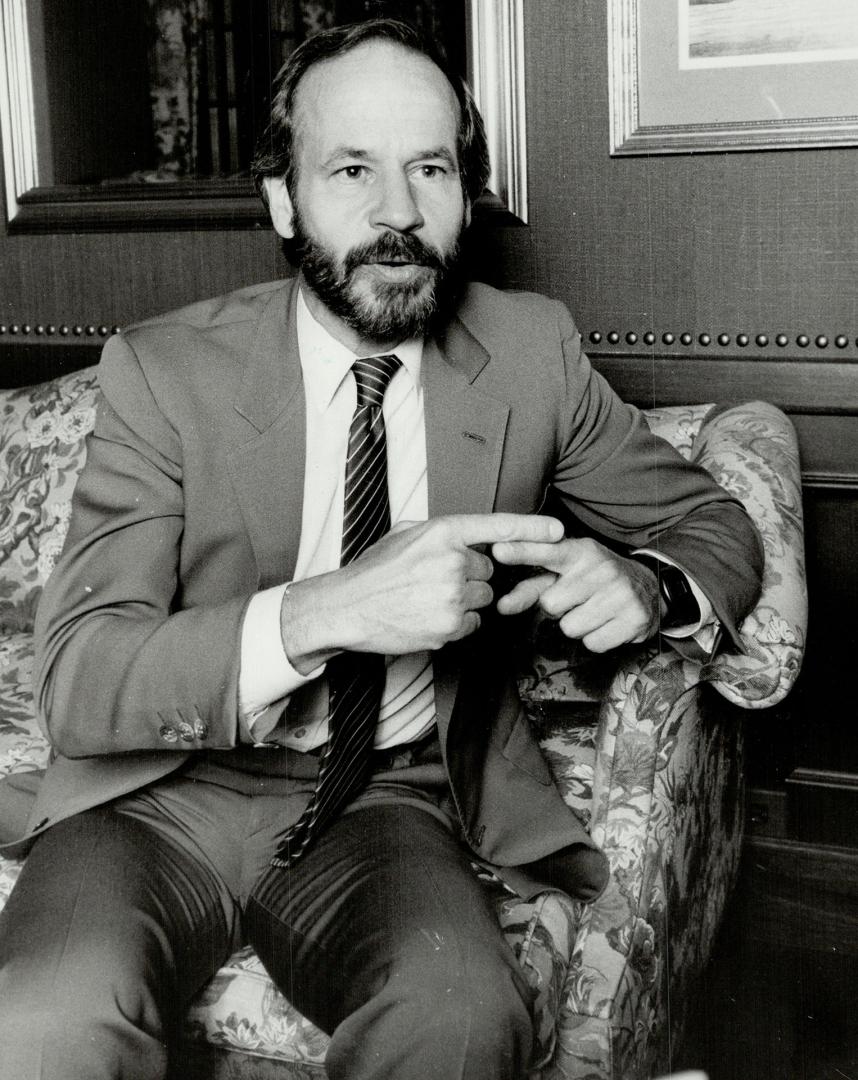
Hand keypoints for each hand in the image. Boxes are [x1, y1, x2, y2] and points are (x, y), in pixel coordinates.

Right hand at [281, 513, 563, 669]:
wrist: (346, 608)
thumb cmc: (374, 570)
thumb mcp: (405, 534)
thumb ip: (442, 532)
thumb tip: (471, 535)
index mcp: (443, 532)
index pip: (498, 527)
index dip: (532, 528)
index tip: (558, 531)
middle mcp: (453, 561)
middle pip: (490, 571)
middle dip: (471, 576)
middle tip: (437, 581)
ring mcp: (452, 596)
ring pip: (482, 599)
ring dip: (464, 601)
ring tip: (428, 600)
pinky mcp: (449, 626)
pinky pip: (472, 624)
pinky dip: (456, 624)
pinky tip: (427, 618)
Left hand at [491, 536, 662, 652]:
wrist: (650, 588)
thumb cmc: (596, 579)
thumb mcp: (568, 573)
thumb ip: (532, 587)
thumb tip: (502, 606)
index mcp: (580, 552)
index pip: (546, 551)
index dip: (521, 552)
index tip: (498, 551)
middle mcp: (601, 568)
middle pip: (550, 604)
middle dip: (559, 608)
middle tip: (578, 599)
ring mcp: (620, 593)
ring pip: (570, 627)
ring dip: (578, 625)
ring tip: (594, 610)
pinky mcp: (634, 618)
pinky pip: (592, 643)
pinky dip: (596, 639)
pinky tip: (607, 623)